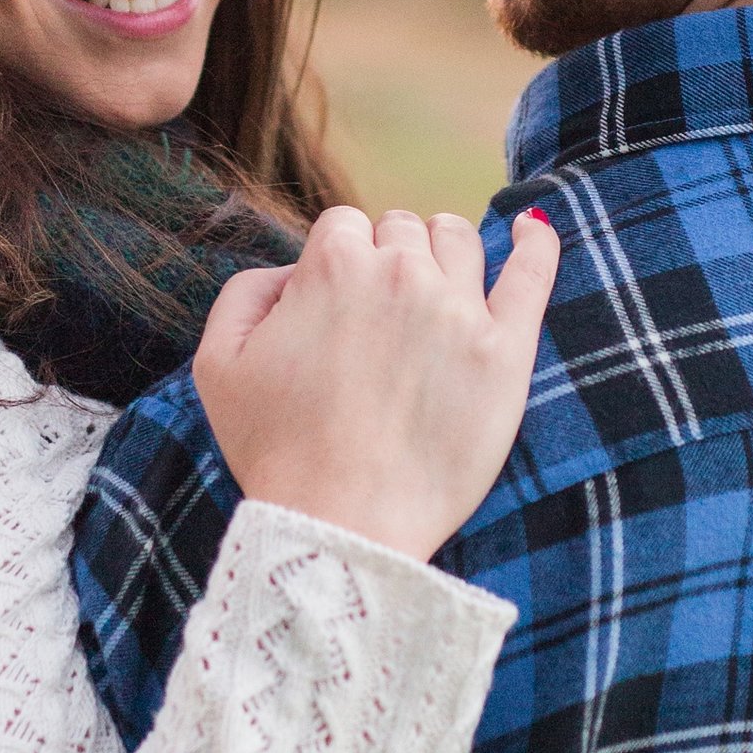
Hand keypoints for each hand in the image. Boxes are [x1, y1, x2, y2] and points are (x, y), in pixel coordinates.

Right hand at [192, 203, 558, 562]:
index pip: (344, 227)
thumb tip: (294, 271)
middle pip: (402, 230)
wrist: (343, 524)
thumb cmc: (276, 451)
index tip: (336, 307)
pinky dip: (534, 241)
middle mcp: (402, 273)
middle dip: (387, 258)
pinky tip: (528, 228)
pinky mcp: (507, 351)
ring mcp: (461, 309)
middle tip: (378, 316)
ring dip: (442, 251)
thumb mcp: (218, 363)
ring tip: (435, 288)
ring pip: (459, 240)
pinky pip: (533, 271)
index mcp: (334, 265)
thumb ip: (246, 291)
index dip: (336, 264)